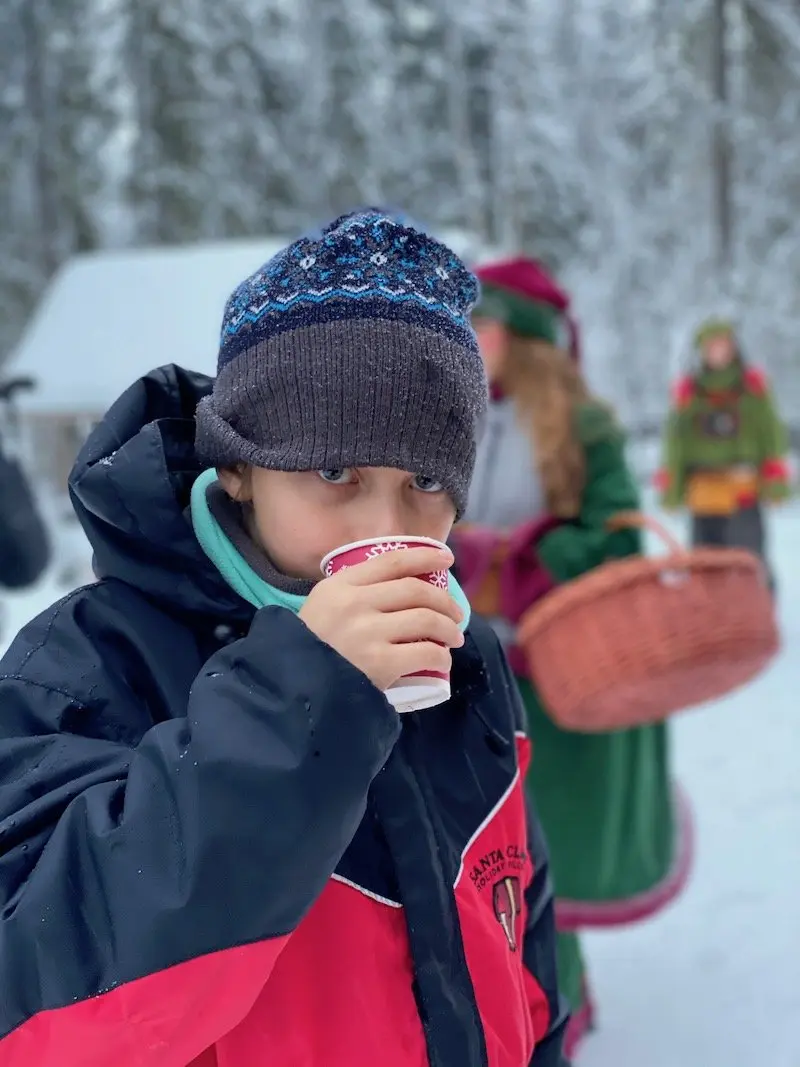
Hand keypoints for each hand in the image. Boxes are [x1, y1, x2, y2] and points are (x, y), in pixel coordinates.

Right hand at [299, 547, 464, 690]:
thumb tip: (403, 585)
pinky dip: (441, 656)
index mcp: (340, 585)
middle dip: (445, 601)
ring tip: (454, 638)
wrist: (295, 688)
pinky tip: (441, 660)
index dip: (426, 556)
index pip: (393, 561)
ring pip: (427, 619)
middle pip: (416, 590)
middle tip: (456, 613)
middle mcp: (355, 603)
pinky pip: (426, 653)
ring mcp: (368, 633)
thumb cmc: (311, 646)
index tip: (447, 559)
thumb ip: (355, 591)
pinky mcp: (380, 664)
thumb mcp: (323, 605)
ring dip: (449, 628)